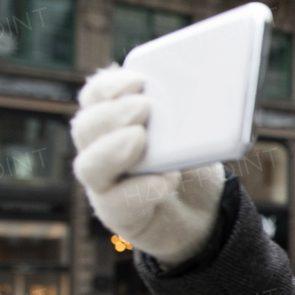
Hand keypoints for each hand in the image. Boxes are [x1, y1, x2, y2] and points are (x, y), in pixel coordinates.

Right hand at [70, 64, 224, 267]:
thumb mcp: (192, 134)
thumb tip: (208, 94)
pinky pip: (116, 203)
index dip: (110, 86)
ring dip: (113, 149)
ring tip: (140, 137)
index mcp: (113, 121)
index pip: (95, 97)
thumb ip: (188, 115)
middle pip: (86, 128)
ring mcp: (104, 184)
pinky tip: (163, 181)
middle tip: (144, 107)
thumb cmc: (190, 165)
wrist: (202, 213)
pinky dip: (139, 189)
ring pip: (90, 166)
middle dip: (112, 114)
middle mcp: (99, 150)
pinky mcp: (118, 214)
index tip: (138, 80)